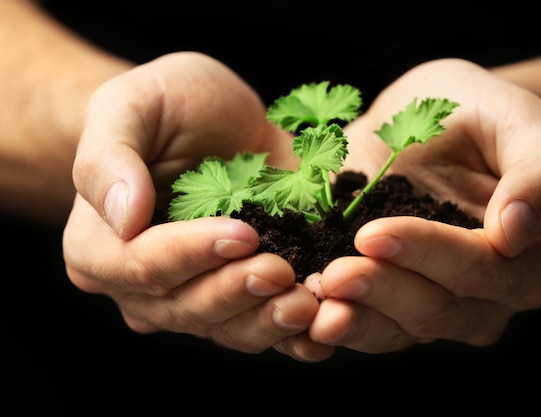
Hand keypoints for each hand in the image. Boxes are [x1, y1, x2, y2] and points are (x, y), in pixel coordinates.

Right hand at [63, 52, 331, 360]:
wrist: (217, 119)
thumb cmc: (166, 105)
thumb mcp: (130, 106)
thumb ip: (109, 158)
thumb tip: (125, 219)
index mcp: (100, 246)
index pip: (140, 264)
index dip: (190, 254)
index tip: (242, 234)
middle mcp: (141, 285)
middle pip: (185, 306)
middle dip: (236, 292)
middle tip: (282, 271)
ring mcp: (192, 295)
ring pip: (225, 327)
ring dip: (267, 320)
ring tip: (307, 300)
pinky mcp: (238, 296)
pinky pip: (259, 326)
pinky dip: (291, 331)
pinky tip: (321, 320)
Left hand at [301, 58, 540, 352]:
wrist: (434, 123)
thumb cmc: (480, 114)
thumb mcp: (517, 120)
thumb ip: (537, 173)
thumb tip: (519, 231)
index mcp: (527, 260)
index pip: (478, 268)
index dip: (429, 255)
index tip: (375, 235)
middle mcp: (482, 297)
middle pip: (434, 310)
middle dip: (381, 293)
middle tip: (334, 274)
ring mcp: (431, 306)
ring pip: (395, 332)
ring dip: (352, 322)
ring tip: (311, 306)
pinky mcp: (385, 302)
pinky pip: (361, 327)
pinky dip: (327, 331)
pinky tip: (297, 325)